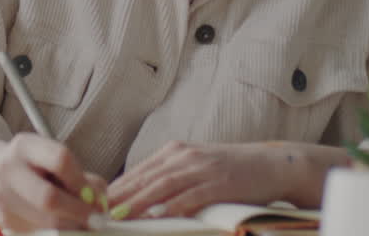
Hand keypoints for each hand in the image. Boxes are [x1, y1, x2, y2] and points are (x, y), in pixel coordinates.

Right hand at [0, 133, 107, 231]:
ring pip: (44, 221)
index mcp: (25, 146)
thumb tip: (99, 204)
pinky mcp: (0, 220)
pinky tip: (59, 224)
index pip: (60, 159)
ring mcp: (0, 196)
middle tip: (96, 221)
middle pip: (49, 197)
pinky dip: (55, 232)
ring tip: (79, 222)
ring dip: (69, 226)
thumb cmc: (31, 167)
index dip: (82, 182)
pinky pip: (36, 232)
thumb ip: (81, 177)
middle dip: (78, 213)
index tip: (96, 199)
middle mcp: (8, 169)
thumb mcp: (51, 159)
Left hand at [108, 141, 308, 219]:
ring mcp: (202, 168)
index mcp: (175, 152)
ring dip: (138, 202)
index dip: (116, 188)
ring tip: (119, 216)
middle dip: (120, 197)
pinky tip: (158, 216)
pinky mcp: (219, 182)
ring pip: (162, 186)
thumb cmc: (232, 171)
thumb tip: (142, 199)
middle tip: (98, 212)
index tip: (96, 203)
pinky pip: (191, 196)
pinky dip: (172, 207)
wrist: (272, 164)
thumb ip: (171, 179)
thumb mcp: (196, 169)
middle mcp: (184, 156)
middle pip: (145, 177)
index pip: (138, 171)